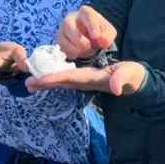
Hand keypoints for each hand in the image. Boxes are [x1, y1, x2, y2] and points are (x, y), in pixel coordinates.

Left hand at [27, 60, 146, 95]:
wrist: (136, 81)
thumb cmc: (133, 76)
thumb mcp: (130, 74)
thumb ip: (122, 79)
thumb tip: (115, 88)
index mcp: (93, 79)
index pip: (71, 78)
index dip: (56, 78)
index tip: (40, 79)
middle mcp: (86, 81)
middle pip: (62, 81)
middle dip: (45, 82)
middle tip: (27, 84)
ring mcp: (85, 80)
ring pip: (62, 80)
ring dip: (47, 81)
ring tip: (30, 82)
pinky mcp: (86, 77)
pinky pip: (67, 77)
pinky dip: (54, 76)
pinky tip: (44, 76)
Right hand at [55, 6, 116, 59]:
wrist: (89, 38)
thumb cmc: (99, 32)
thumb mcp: (108, 32)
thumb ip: (107, 35)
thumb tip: (102, 40)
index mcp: (85, 12)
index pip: (87, 15)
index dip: (91, 26)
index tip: (96, 36)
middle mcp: (71, 18)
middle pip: (68, 25)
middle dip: (79, 38)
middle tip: (88, 46)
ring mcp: (63, 29)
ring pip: (63, 38)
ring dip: (75, 48)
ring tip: (85, 50)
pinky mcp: (59, 39)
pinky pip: (61, 48)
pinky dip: (71, 53)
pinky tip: (79, 53)